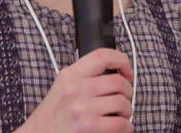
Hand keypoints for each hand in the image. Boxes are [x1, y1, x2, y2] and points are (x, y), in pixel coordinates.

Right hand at [17, 47, 133, 132]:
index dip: (121, 60)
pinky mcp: (88, 126)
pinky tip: (121, 127)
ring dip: (127, 111)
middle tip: (126, 99)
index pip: (102, 55)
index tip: (127, 71)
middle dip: (128, 91)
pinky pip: (120, 123)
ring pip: (122, 102)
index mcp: (70, 75)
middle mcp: (75, 88)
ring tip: (121, 115)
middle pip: (117, 81)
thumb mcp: (62, 88)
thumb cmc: (51, 118)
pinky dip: (126, 126)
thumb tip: (115, 74)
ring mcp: (81, 108)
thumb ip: (83, 78)